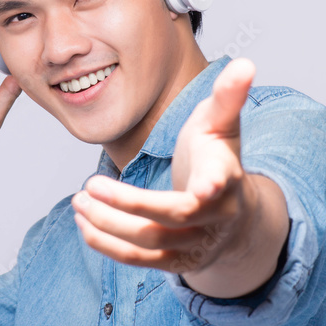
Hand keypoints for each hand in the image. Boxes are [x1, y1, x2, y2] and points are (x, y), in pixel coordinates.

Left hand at [72, 57, 261, 275]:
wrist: (233, 214)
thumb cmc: (218, 159)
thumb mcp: (222, 126)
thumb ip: (228, 97)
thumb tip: (246, 63)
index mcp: (227, 178)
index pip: (220, 181)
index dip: (212, 183)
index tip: (203, 185)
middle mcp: (216, 217)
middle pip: (172, 215)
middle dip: (128, 203)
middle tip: (90, 185)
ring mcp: (197, 244)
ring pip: (150, 241)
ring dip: (109, 224)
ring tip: (80, 201)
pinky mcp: (178, 263)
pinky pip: (140, 261)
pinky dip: (108, 244)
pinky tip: (85, 224)